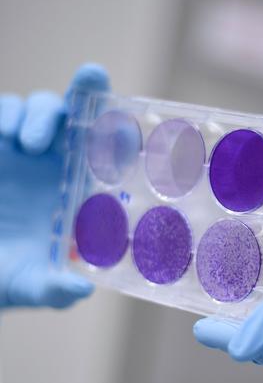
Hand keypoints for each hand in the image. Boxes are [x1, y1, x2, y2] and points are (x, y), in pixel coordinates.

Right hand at [0, 64, 108, 308]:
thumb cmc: (9, 276)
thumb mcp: (32, 286)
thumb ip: (56, 289)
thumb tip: (80, 288)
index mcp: (79, 189)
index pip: (106, 149)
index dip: (117, 124)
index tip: (130, 115)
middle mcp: (54, 163)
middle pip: (73, 114)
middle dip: (79, 93)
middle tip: (76, 101)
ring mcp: (19, 151)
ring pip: (35, 108)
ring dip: (35, 114)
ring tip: (26, 143)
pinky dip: (2, 116)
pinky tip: (3, 136)